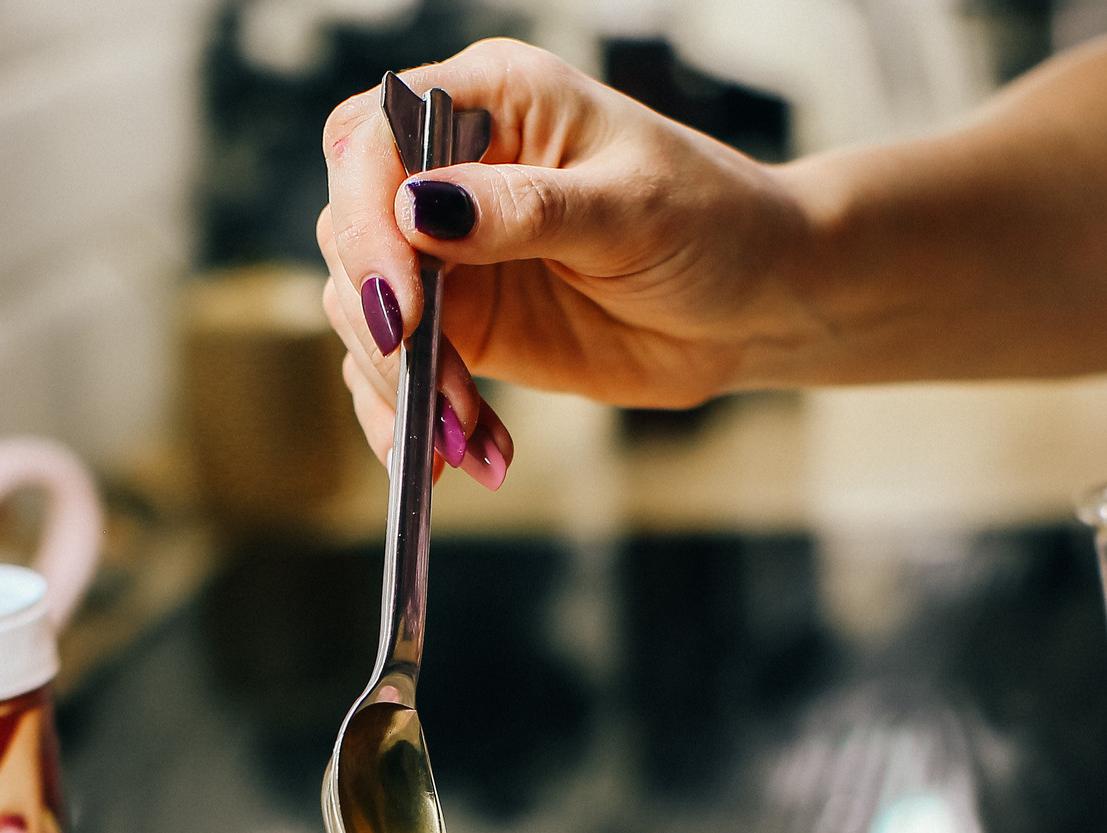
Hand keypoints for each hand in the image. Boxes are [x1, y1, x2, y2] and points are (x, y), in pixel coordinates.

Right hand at [315, 38, 815, 473]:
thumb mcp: (629, 209)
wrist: (755, 303)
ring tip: (468, 440)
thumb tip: (419, 208)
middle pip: (351, 235)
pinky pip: (399, 375)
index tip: (401, 302)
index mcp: (490, 102)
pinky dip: (412, 423)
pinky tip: (458, 457)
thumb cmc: (713, 224)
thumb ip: (524, 208)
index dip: (364, 218)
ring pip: (367, 315)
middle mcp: (452, 171)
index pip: (371, 140)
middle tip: (439, 391)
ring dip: (402, 388)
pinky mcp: (463, 326)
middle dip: (385, 324)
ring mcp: (450, 254)